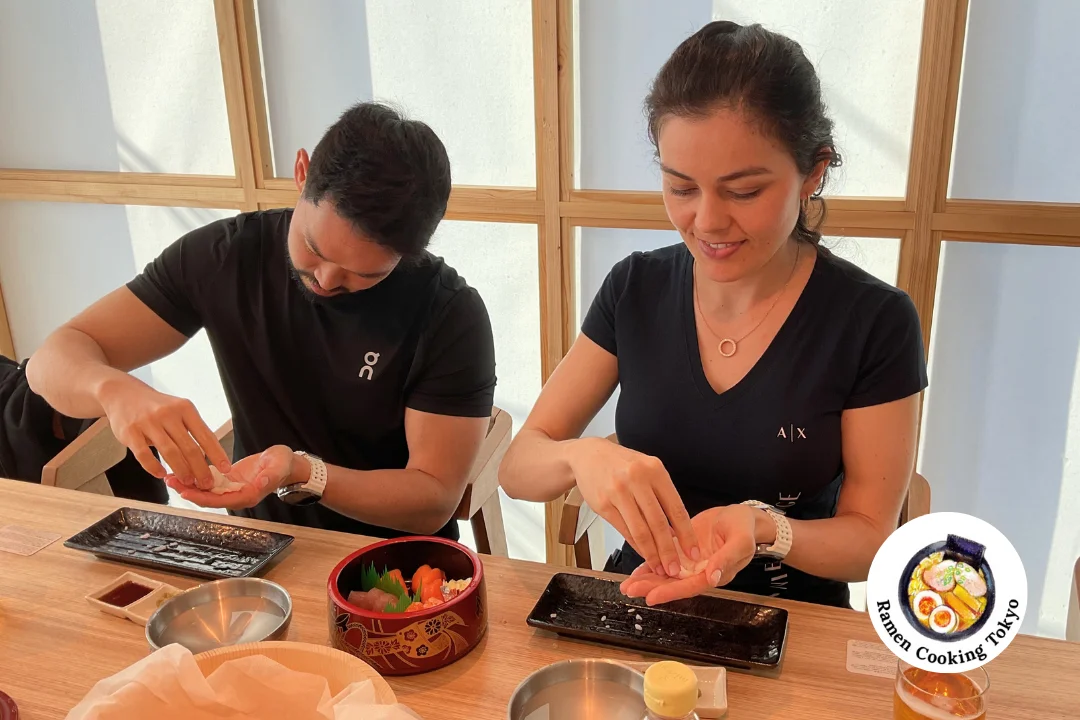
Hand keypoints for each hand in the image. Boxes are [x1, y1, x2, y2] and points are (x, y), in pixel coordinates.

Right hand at [98, 376, 229, 489]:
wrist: (123, 393)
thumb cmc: (157, 407)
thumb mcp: (179, 410)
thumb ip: (191, 429)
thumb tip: (210, 455)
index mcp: (185, 408)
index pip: (206, 435)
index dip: (217, 454)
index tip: (226, 468)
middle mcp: (168, 414)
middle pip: (189, 447)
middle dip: (201, 469)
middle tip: (206, 483)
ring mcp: (148, 422)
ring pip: (170, 452)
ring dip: (181, 470)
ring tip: (188, 482)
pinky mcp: (130, 432)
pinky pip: (144, 455)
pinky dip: (154, 468)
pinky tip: (162, 475)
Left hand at [166, 445, 298, 509]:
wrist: (284, 461)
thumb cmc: (283, 463)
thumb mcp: (279, 466)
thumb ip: (270, 475)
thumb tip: (261, 482)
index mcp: (248, 495)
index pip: (221, 500)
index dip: (202, 497)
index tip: (186, 491)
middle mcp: (237, 495)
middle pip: (208, 498)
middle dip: (188, 491)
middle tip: (170, 482)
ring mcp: (231, 489)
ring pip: (206, 490)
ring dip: (188, 484)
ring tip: (170, 476)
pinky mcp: (228, 480)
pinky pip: (209, 481)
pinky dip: (195, 476)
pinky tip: (182, 469)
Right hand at [567, 437, 697, 577]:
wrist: (589, 455)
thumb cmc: (622, 464)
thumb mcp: (647, 470)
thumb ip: (662, 496)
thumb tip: (677, 530)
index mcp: (654, 470)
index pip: (676, 508)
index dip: (686, 534)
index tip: (693, 551)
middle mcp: (637, 479)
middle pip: (658, 523)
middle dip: (669, 550)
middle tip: (675, 568)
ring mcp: (618, 492)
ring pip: (640, 530)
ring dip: (652, 553)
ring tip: (660, 567)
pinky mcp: (603, 504)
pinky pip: (624, 530)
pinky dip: (636, 546)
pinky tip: (644, 554)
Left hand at [620, 504, 763, 605]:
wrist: (740, 516)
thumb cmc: (744, 528)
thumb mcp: (741, 541)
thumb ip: (727, 559)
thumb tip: (713, 576)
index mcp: (715, 573)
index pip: (689, 587)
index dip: (670, 592)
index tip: (651, 597)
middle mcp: (699, 572)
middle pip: (673, 584)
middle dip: (650, 587)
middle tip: (629, 590)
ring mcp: (690, 562)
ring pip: (665, 573)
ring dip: (647, 579)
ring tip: (627, 584)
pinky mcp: (682, 550)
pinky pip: (664, 558)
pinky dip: (650, 563)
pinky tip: (636, 570)